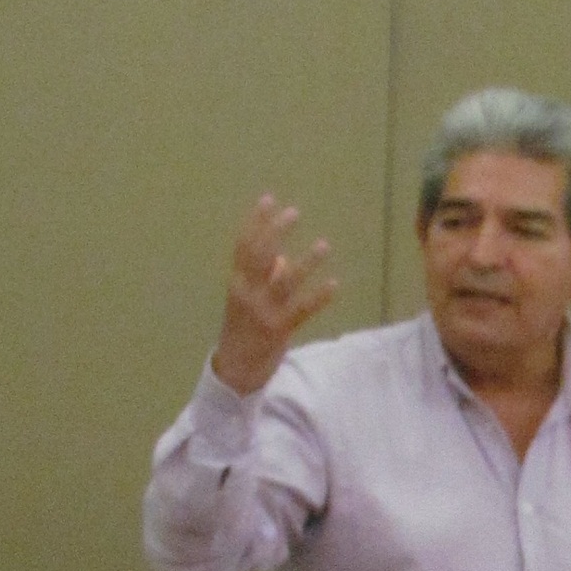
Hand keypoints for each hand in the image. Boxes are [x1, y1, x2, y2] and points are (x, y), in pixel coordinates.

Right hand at [212, 194, 336, 395]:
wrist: (235, 371)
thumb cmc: (243, 331)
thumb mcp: (246, 301)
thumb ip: (262, 278)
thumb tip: (280, 257)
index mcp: (237, 283)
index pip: (244, 246)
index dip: (256, 222)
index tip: (269, 200)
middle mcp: (247, 294)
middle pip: (260, 256)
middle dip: (275, 232)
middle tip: (293, 212)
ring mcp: (263, 312)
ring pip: (285, 282)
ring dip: (306, 262)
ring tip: (324, 245)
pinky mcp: (278, 330)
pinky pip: (302, 310)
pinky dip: (319, 297)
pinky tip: (334, 284)